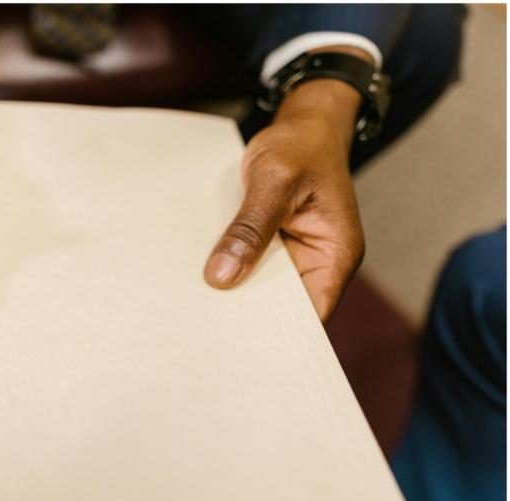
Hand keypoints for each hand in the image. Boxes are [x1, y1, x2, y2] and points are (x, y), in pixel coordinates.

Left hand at [204, 74, 366, 321]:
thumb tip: (222, 275)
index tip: (239, 344)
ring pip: (262, 286)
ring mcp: (293, 255)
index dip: (281, 334)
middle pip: (284, 307)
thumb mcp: (274, 181)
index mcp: (335, 255)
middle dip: (250, 315)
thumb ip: (250, 228)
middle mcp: (317, 262)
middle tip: (205, 327)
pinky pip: (250, 264)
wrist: (301, 125)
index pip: (311, 315)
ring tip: (196, 306)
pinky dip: (230, 267)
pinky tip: (200, 276)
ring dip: (236, 289)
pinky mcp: (272, 245)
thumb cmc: (301, 146)